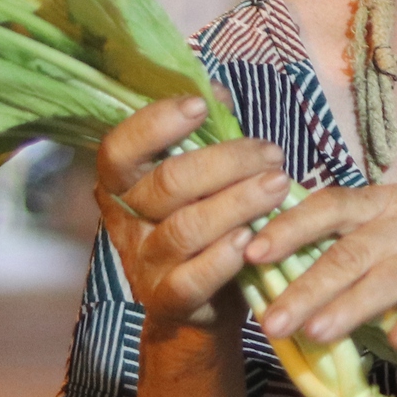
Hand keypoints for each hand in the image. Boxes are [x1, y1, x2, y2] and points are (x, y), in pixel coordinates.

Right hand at [95, 97, 295, 329]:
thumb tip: (216, 90)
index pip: (119, 149)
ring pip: (186, 228)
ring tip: (278, 185)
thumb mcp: (200, 178)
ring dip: (238, 202)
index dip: (155, 123)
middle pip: (168, 183)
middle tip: (271, 153)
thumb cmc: (204, 224)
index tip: (200, 106)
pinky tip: (251, 239)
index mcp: (123, 185)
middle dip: (225, 162)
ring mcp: (144, 264)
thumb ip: (204, 135)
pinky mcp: (168, 300)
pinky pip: (192, 278)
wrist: (200, 306)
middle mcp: (126, 222)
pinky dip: (223, 258)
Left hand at [241, 184, 396, 355]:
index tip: (251, 252)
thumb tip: (279, 273)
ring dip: (349, 306)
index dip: (290, 228)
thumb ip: (351, 244)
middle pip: (351, 251)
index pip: (329, 206)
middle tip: (270, 320)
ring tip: (314, 333)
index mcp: (385, 201)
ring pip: (389, 277)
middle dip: (306, 286)